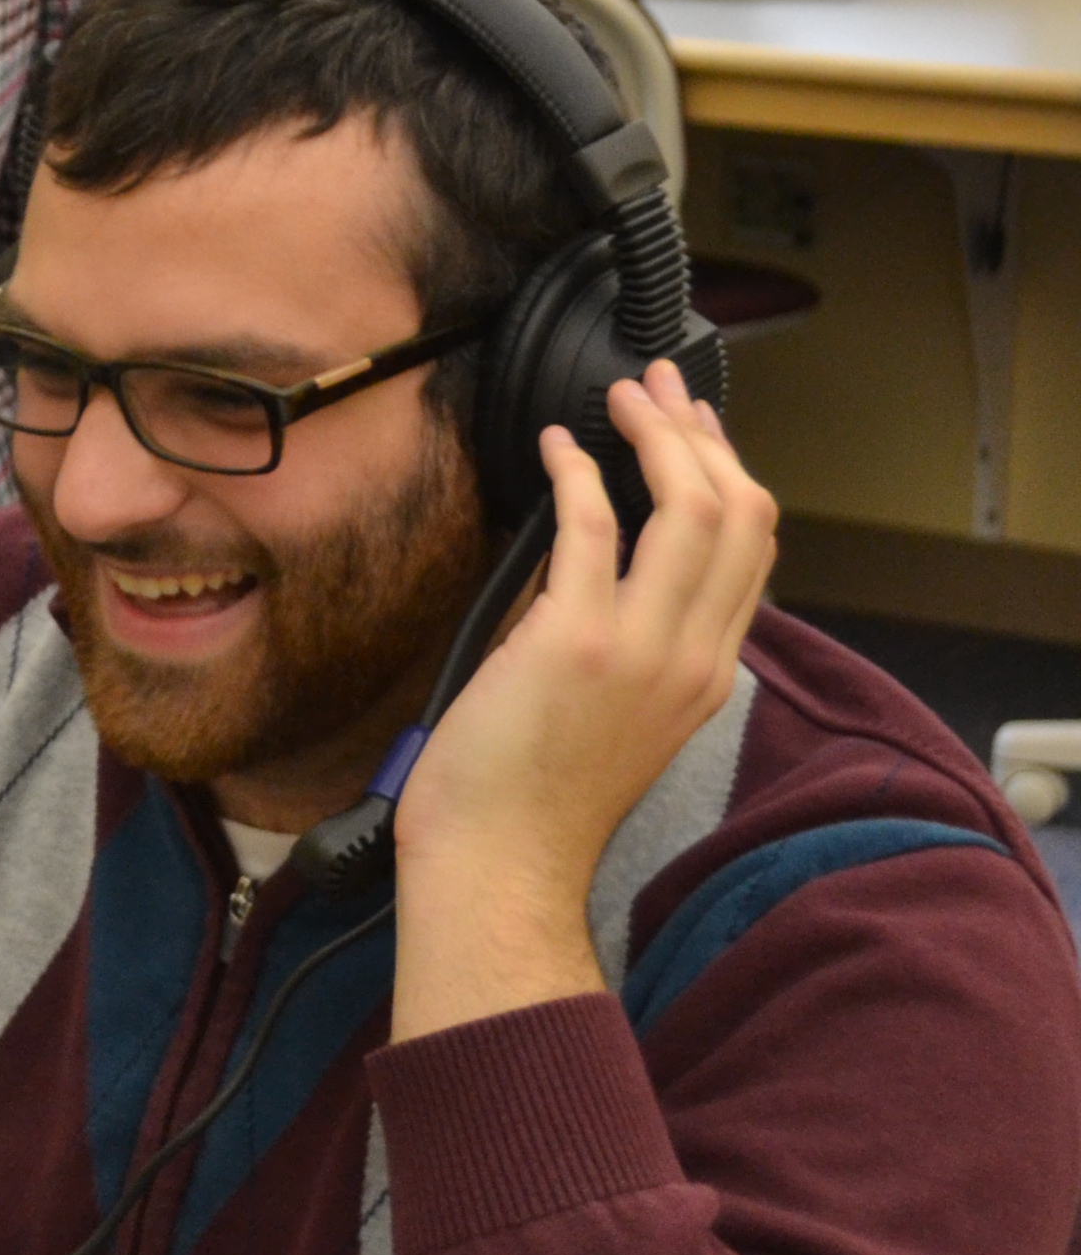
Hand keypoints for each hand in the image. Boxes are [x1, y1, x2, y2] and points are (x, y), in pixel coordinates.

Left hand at [392, 361, 777, 1040]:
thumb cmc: (534, 797)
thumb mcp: (616, 714)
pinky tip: (556, 447)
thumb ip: (628, 643)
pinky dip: (578, 470)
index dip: (731, 475)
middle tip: (659, 390)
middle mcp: (693, 656)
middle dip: (703, 436)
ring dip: (655, 437)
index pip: (753, 553)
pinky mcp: (575, 640)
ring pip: (690, 509)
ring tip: (618, 400)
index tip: (698, 429)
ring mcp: (641, 648)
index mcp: (707, 674)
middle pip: (740, 515)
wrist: (501, 864)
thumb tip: (593, 561)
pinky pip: (593, 526)